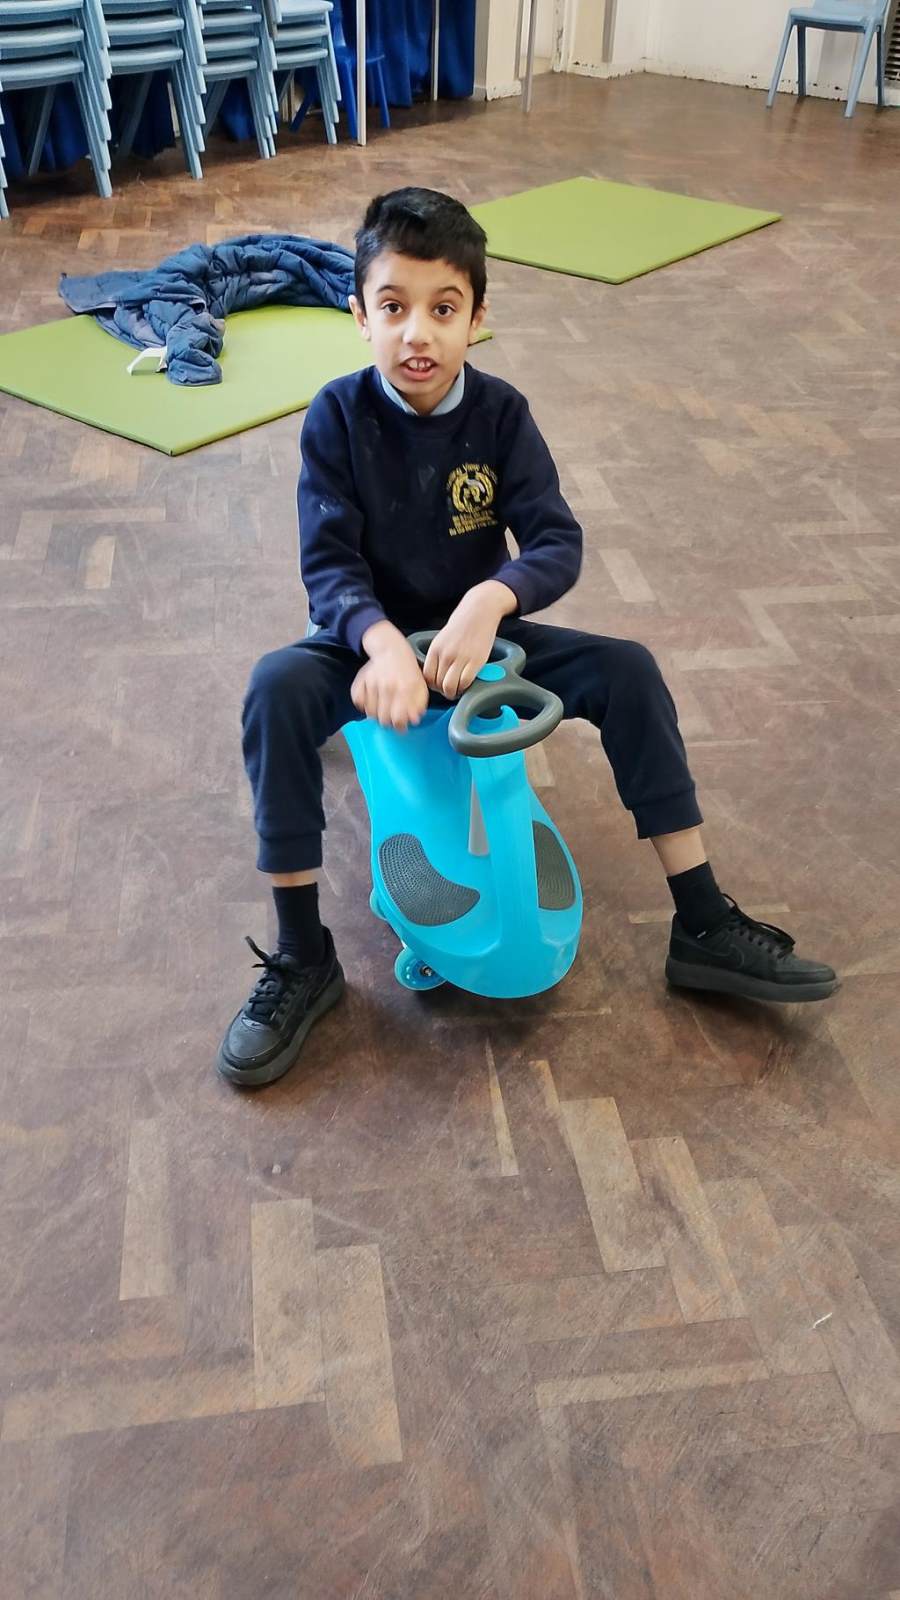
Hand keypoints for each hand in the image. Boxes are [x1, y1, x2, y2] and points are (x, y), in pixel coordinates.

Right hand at [352, 623, 427, 730]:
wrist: (392, 650)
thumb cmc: (408, 672)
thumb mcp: (420, 687)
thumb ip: (418, 706)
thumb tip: (413, 720)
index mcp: (405, 688)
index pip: (398, 719)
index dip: (400, 727)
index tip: (401, 726)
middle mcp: (387, 686)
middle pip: (383, 720)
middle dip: (389, 721)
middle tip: (392, 715)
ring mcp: (372, 683)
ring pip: (370, 713)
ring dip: (377, 714)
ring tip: (384, 706)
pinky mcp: (360, 681)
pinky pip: (359, 702)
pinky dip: (364, 704)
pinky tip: (373, 699)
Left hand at [423, 581, 516, 698]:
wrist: (479, 611)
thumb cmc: (462, 624)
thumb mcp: (442, 638)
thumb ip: (438, 655)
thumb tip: (435, 674)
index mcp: (435, 649)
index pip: (427, 677)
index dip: (432, 685)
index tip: (439, 686)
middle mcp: (445, 654)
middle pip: (437, 684)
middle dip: (443, 690)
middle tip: (449, 689)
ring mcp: (460, 658)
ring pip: (449, 686)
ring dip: (453, 692)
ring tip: (457, 689)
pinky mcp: (475, 661)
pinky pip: (465, 682)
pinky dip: (465, 688)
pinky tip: (467, 684)